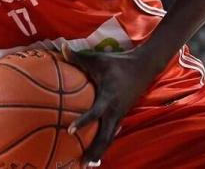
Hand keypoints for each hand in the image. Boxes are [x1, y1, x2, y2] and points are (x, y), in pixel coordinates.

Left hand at [62, 44, 155, 167]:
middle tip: (82, 164)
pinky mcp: (121, 115)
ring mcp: (120, 114)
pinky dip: (104, 143)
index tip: (70, 131)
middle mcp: (115, 110)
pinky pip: (112, 132)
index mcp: (109, 97)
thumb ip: (78, 57)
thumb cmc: (117, 62)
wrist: (144, 67)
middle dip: (95, 150)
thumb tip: (60, 47)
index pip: (96, 113)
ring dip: (99, 151)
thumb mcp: (97, 59)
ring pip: (110, 137)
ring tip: (88, 165)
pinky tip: (96, 153)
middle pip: (105, 136)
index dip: (84, 122)